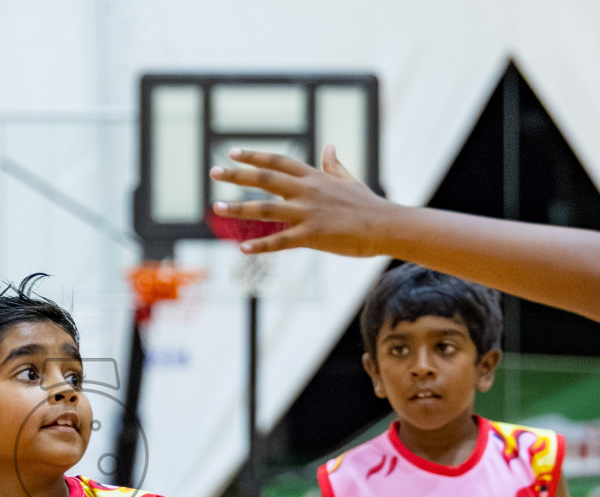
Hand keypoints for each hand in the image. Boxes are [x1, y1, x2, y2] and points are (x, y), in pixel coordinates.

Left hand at [209, 144, 392, 256]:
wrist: (386, 226)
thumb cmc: (367, 205)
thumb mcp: (348, 180)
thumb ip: (333, 165)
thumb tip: (329, 145)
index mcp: (313, 177)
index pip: (278, 161)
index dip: (254, 156)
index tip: (232, 152)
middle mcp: (307, 191)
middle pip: (266, 179)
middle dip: (237, 175)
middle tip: (213, 172)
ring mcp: (308, 213)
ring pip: (266, 209)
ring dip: (240, 207)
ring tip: (217, 207)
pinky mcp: (312, 236)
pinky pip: (281, 241)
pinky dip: (261, 245)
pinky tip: (242, 247)